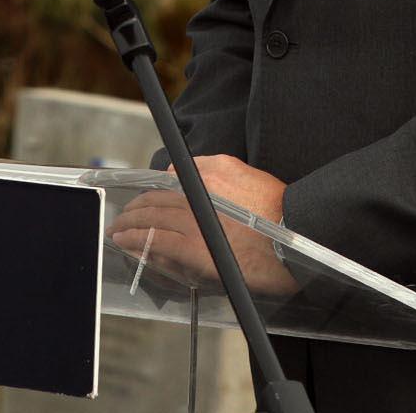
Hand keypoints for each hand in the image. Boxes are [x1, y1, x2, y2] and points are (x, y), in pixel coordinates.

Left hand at [109, 155, 296, 296]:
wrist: (297, 238)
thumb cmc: (278, 212)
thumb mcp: (246, 173)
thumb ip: (210, 167)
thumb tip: (175, 172)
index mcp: (211, 174)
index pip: (167, 183)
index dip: (149, 193)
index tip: (141, 201)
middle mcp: (198, 193)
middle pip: (155, 200)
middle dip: (134, 209)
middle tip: (122, 217)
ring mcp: (195, 222)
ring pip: (151, 220)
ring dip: (129, 224)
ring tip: (118, 231)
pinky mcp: (196, 249)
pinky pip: (157, 243)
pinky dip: (137, 241)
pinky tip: (126, 243)